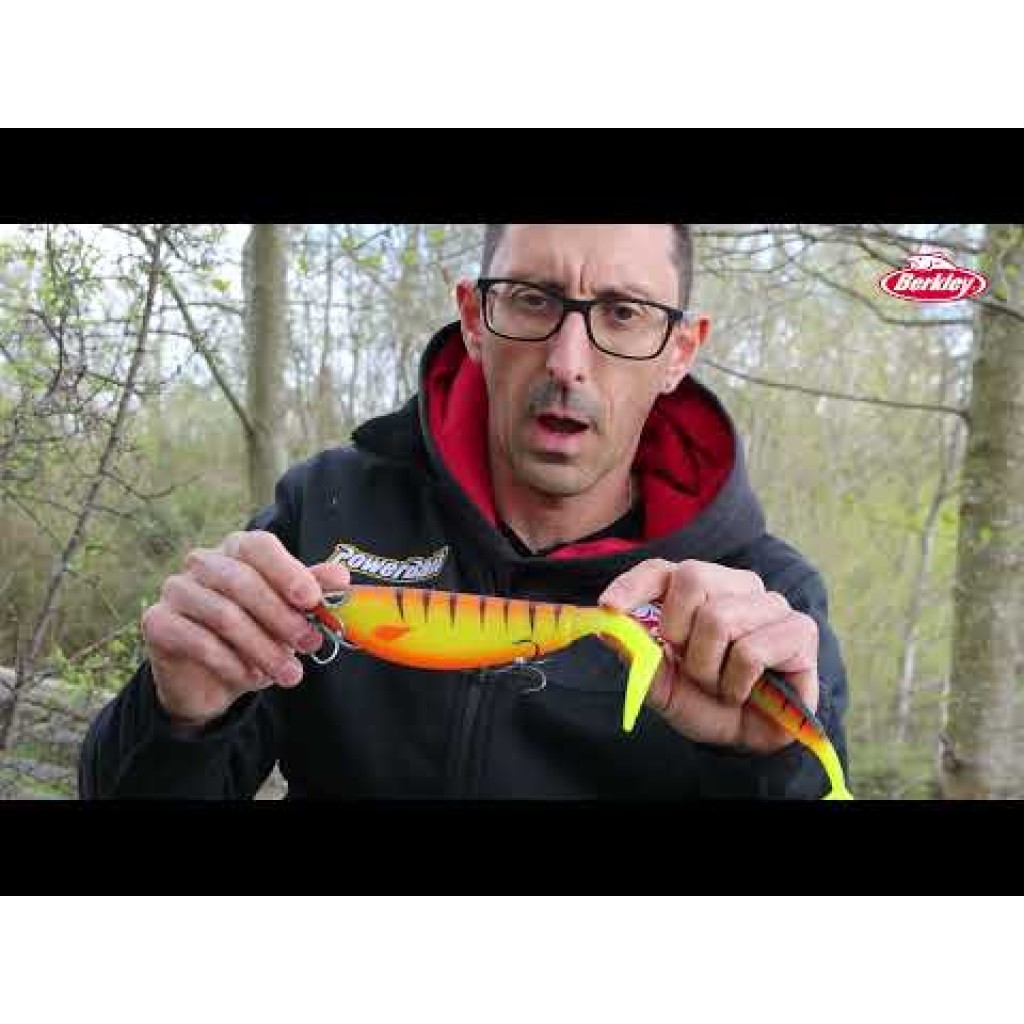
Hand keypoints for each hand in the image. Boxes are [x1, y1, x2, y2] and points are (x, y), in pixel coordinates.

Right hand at [141, 530, 349, 730]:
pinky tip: (252, 678)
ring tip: (288, 673)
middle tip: (310, 645)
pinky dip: (232, 662)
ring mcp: (176, 590)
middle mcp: (203, 562)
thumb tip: (340, 577)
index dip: (287, 571)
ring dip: (262, 648)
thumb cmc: (256, 635)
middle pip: (243, 582)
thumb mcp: (289, 614)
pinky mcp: (157, 622)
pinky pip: (198, 640)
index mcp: (237, 549)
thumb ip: (311, 592)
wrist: (211, 679)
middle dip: (282, 617)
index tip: (312, 599)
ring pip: (224, 615)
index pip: (260, 546)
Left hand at [599, 559, 818, 751]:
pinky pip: (750, 651)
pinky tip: (743, 692)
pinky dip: (736, 683)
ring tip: (720, 686)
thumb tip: (608, 628)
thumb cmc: (704, 701)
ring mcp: (771, 605)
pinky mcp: (800, 630)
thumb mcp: (660, 683)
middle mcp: (738, 586)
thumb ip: (636, 654)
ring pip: (720, 618)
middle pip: (694, 578)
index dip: (634, 583)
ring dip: (709, 669)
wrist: (745, 741)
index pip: (663, 569)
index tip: (609, 607)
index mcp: (701, 590)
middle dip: (680, 633)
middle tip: (692, 668)